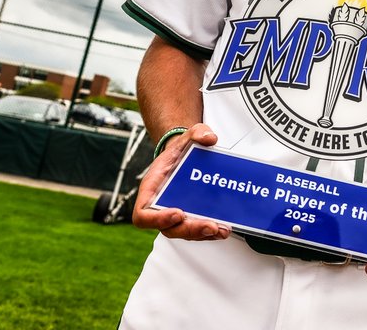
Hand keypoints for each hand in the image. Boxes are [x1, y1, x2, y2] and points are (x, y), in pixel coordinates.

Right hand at [132, 123, 231, 240]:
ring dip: (203, 234)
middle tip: (209, 226)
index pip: (142, 215)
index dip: (157, 219)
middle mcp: (160, 208)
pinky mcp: (190, 218)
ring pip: (185, 232)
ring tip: (221, 230)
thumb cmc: (179, 150)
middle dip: (190, 229)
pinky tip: (224, 228)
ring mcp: (175, 216)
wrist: (185, 156)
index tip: (177, 213)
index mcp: (150, 191)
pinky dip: (211, 231)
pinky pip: (197, 230)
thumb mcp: (188, 135)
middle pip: (169, 229)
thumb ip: (198, 132)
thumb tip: (210, 138)